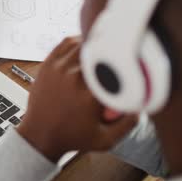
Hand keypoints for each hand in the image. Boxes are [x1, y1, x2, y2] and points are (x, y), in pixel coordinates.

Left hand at [17, 36, 137, 161]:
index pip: (115, 66)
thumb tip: (142, 104)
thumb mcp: (105, 140)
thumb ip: (128, 124)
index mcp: (90, 94)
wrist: (40, 135)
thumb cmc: (70, 137)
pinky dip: (78, 40)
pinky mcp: (48, 64)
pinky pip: (66, 43)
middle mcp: (74, 78)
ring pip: (83, 43)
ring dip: (95, 45)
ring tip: (103, 49)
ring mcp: (59, 69)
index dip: (126, 61)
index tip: (132, 63)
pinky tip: (85, 46)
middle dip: (111, 51)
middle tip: (118, 54)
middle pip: (101, 51)